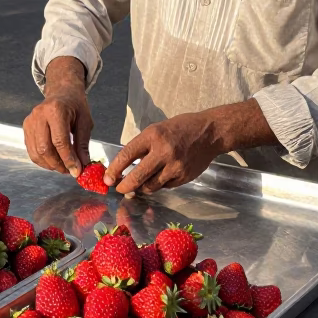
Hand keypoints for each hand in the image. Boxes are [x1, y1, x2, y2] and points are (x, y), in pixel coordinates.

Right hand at [23, 57, 92, 176]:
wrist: (62, 92)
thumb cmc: (76, 106)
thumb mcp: (85, 122)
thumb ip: (82, 145)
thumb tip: (82, 166)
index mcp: (56, 110)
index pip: (60, 141)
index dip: (68, 159)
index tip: (76, 171)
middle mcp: (39, 115)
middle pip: (45, 149)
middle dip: (58, 164)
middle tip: (70, 171)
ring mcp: (30, 121)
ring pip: (36, 152)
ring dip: (50, 165)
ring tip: (63, 167)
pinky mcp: (26, 127)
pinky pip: (32, 150)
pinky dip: (43, 160)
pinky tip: (54, 161)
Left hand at [104, 112, 222, 195]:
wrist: (210, 133)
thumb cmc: (180, 129)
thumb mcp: (157, 130)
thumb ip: (141, 147)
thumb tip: (123, 167)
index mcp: (153, 136)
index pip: (127, 155)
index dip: (114, 169)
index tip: (107, 179)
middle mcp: (164, 152)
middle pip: (137, 177)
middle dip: (124, 186)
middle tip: (119, 188)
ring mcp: (175, 167)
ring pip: (150, 186)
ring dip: (140, 188)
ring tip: (137, 184)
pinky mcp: (184, 177)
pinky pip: (164, 186)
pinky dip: (157, 184)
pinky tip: (158, 177)